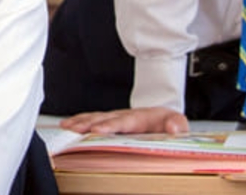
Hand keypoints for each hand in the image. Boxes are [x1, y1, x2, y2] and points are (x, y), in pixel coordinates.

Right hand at [60, 107, 188, 134]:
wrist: (163, 116)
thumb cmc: (168, 122)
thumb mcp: (179, 122)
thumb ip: (178, 124)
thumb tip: (172, 127)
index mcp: (141, 117)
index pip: (124, 121)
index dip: (110, 125)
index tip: (98, 130)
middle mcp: (125, 115)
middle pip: (104, 119)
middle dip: (87, 124)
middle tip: (74, 130)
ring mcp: (115, 117)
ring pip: (95, 118)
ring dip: (80, 122)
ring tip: (66, 128)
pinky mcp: (108, 120)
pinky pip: (91, 119)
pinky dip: (78, 121)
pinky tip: (67, 125)